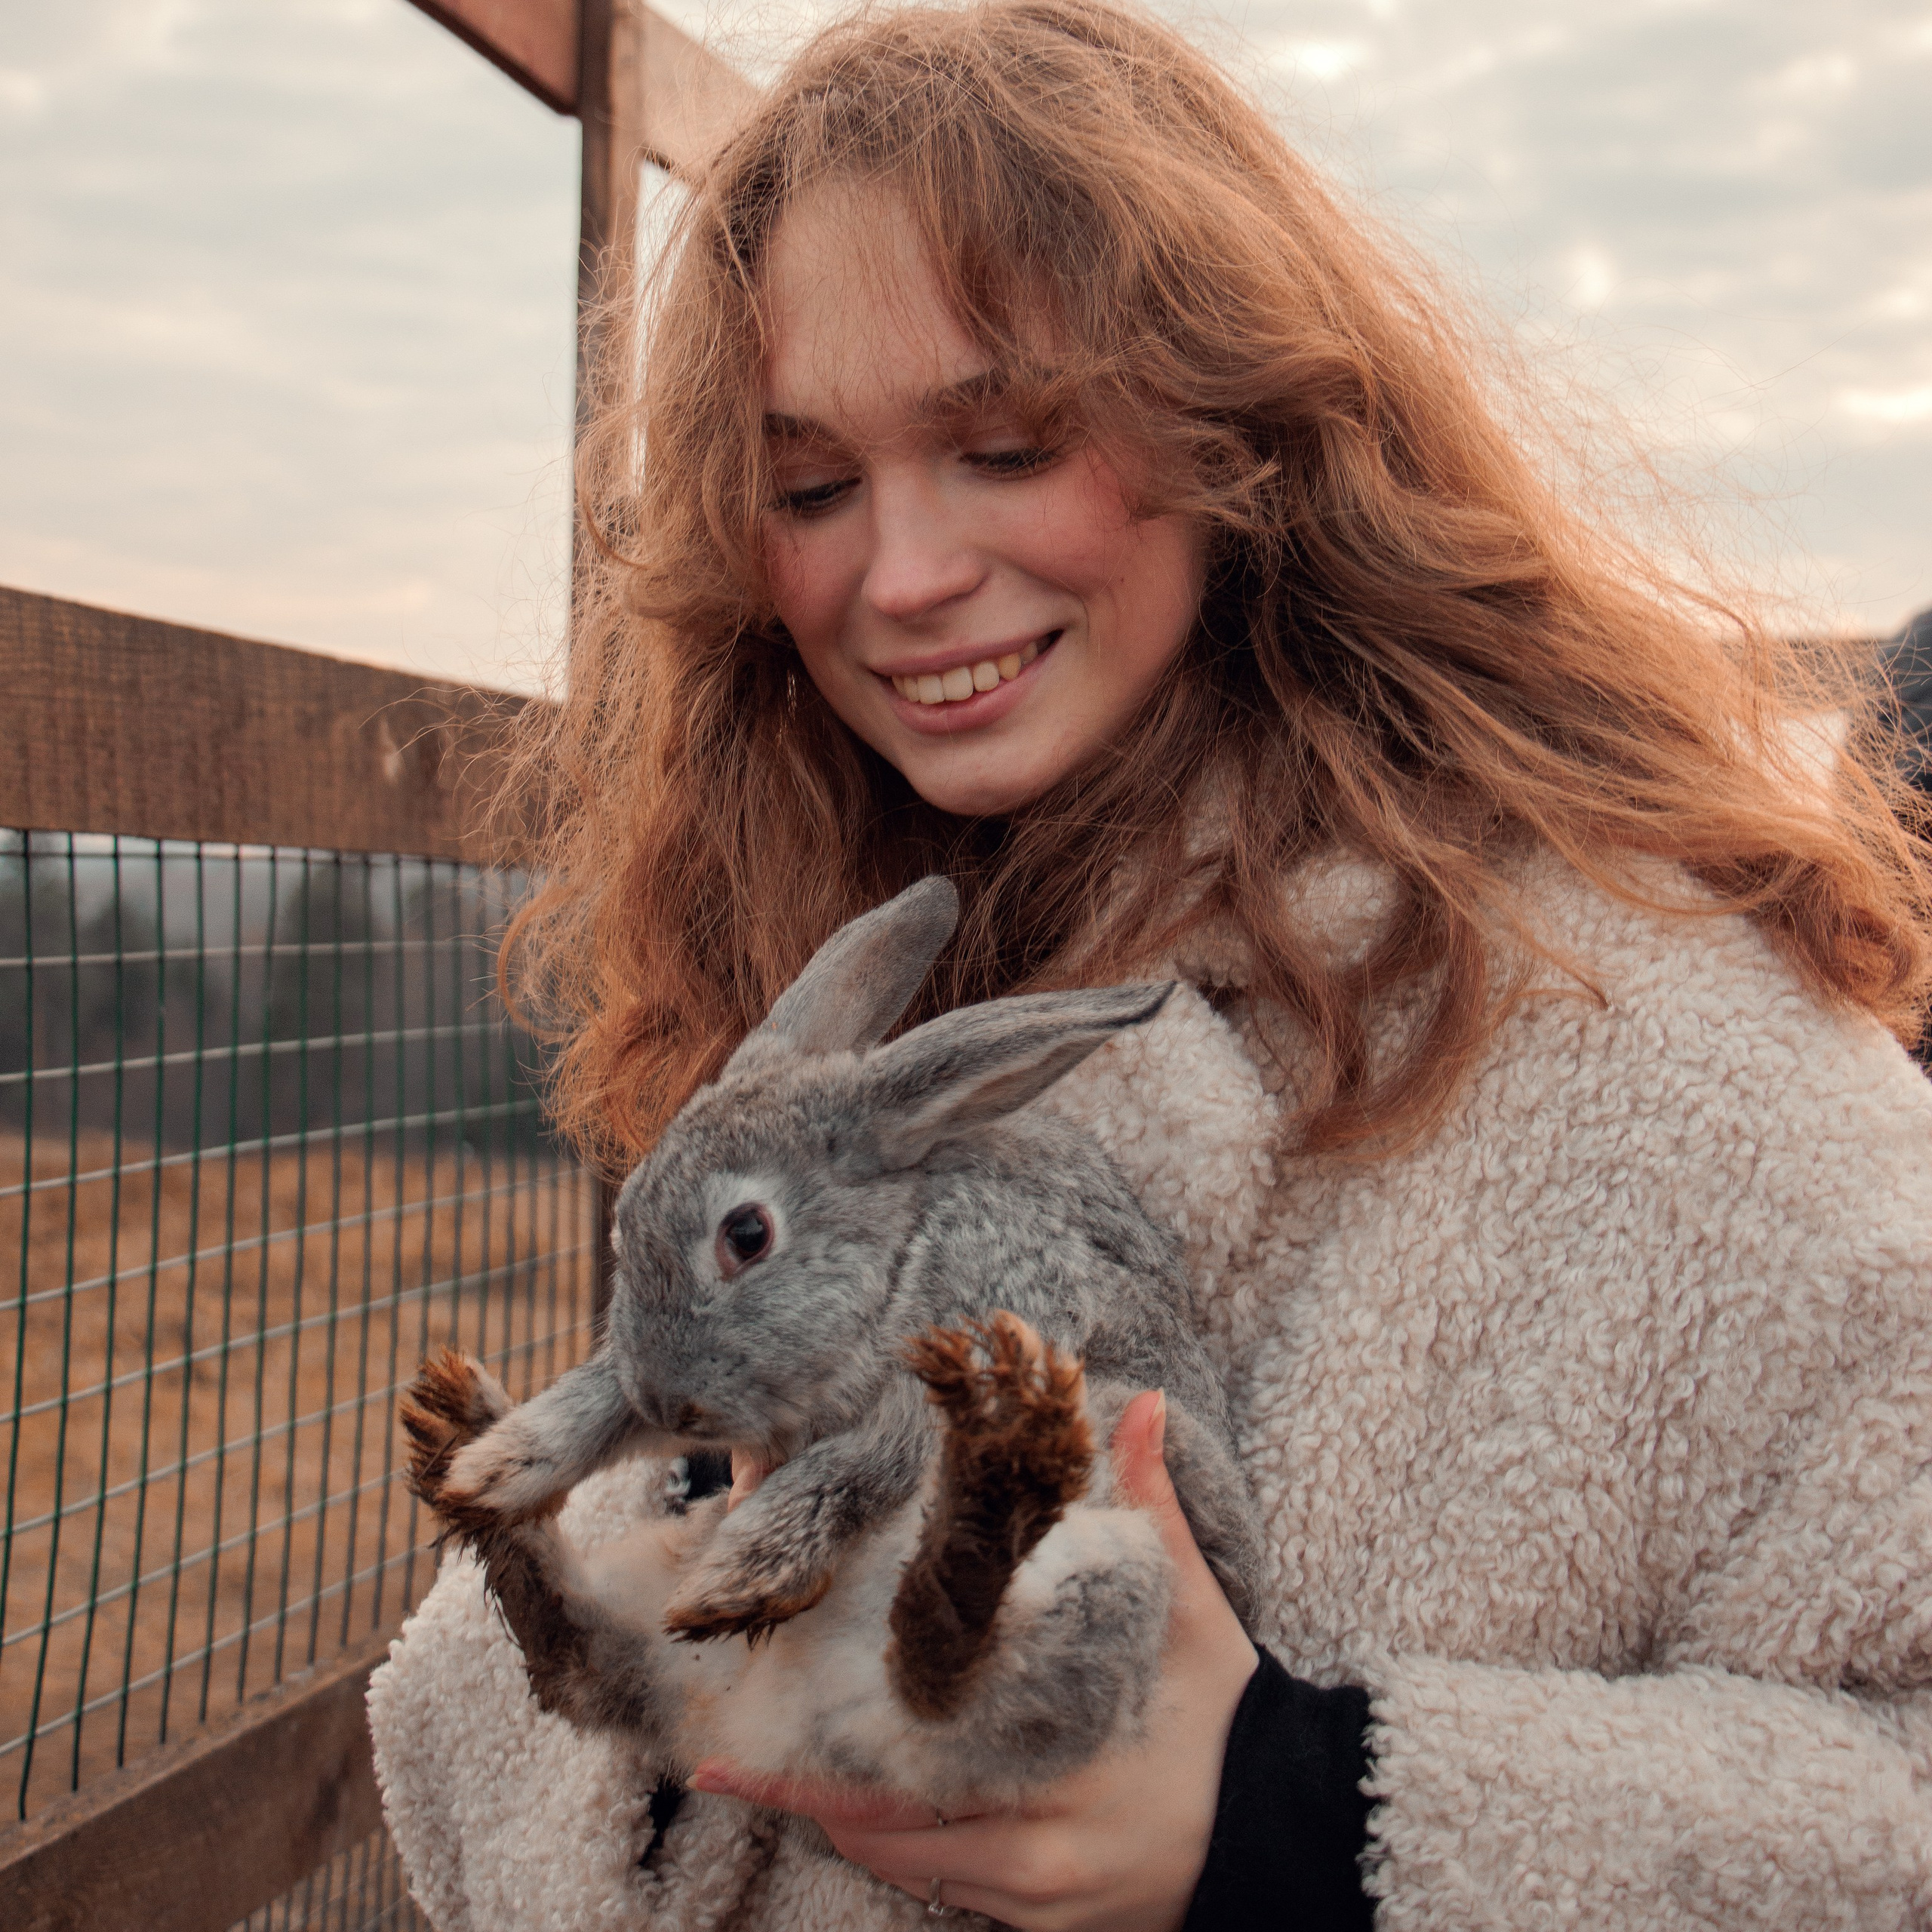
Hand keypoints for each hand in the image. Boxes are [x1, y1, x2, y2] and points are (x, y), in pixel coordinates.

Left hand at [689, 1389, 1258, 1930]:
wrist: (1290, 1826)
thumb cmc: (1231, 1717)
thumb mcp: (1194, 1611)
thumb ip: (1154, 1506)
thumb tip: (1145, 1403)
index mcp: (1047, 1794)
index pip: (894, 1801)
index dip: (804, 1786)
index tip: (724, 1767)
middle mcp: (1028, 1870)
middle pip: (882, 1846)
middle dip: (810, 1803)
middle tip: (736, 1763)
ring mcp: (1036, 1909)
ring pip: (911, 1874)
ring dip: (857, 1824)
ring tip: (793, 1775)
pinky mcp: (1048, 1927)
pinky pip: (952, 1894)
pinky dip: (911, 1850)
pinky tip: (885, 1805)